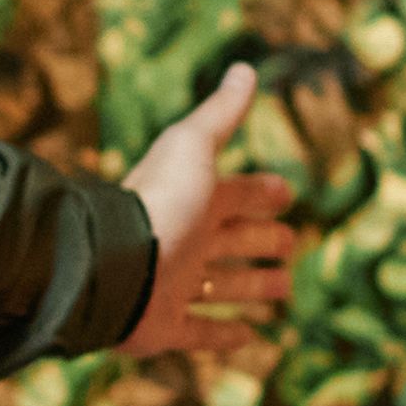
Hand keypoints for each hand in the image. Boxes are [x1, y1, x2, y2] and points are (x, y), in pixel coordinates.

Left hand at [118, 63, 299, 360]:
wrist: (115, 265)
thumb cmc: (160, 203)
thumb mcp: (192, 148)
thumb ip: (220, 114)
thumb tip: (245, 68)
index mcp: (190, 200)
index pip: (234, 194)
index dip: (260, 193)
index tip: (287, 193)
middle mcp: (181, 242)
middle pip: (230, 241)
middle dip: (261, 240)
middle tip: (290, 243)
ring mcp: (171, 286)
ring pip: (220, 287)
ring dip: (251, 287)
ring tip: (284, 288)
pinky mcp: (162, 327)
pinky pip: (198, 334)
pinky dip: (224, 336)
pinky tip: (251, 336)